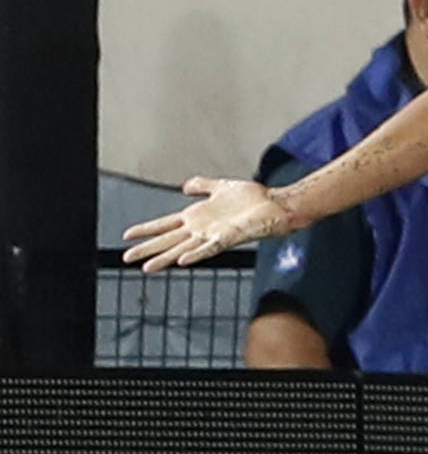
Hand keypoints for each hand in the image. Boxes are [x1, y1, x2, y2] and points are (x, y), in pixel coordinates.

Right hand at [122, 175, 288, 270]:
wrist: (276, 205)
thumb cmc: (253, 198)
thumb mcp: (221, 186)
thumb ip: (202, 186)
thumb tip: (185, 186)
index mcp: (197, 216)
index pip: (165, 224)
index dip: (146, 229)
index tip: (127, 235)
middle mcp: (202, 228)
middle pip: (168, 239)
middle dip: (147, 248)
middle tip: (125, 257)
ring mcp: (213, 234)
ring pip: (182, 248)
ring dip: (164, 258)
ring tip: (146, 267)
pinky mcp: (228, 238)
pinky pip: (208, 249)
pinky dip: (195, 254)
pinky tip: (181, 260)